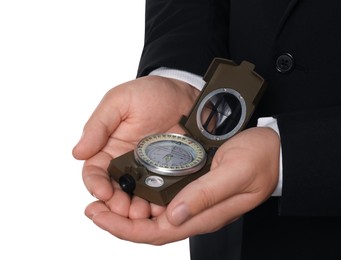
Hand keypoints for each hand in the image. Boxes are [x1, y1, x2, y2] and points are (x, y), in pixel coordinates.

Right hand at [72, 75, 198, 211]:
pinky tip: (163, 209)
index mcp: (109, 149)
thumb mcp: (120, 101)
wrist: (187, 94)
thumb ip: (98, 125)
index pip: (95, 173)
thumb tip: (77, 152)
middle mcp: (126, 165)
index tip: (102, 192)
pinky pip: (162, 194)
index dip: (95, 185)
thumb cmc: (150, 93)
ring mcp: (149, 173)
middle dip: (116, 205)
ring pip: (137, 199)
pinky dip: (160, 205)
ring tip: (142, 215)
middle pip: (115, 193)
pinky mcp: (170, 175)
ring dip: (137, 210)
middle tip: (125, 210)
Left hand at [84, 126, 279, 244]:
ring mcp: (195, 200)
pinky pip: (165, 198)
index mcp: (205, 214)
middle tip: (92, 209)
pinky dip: (144, 196)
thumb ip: (205, 195)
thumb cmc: (260, 159)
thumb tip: (173, 216)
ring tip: (105, 199)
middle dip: (119, 222)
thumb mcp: (235, 173)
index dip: (125, 228)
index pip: (158, 232)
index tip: (99, 217)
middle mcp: (196, 211)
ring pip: (155, 214)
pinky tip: (132, 185)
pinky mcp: (195, 186)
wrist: (275, 149)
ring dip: (129, 210)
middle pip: (151, 227)